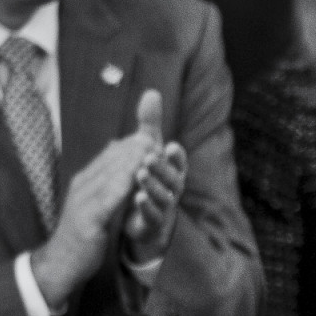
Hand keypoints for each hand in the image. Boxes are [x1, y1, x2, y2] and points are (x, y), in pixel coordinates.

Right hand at [31, 131, 155, 307]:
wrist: (62, 263)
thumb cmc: (82, 232)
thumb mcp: (93, 201)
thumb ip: (104, 177)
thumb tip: (114, 147)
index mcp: (84, 181)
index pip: (108, 156)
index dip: (130, 145)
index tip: (150, 134)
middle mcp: (81, 187)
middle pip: (109, 162)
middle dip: (133, 149)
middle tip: (154, 137)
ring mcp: (82, 203)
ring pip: (109, 177)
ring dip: (130, 164)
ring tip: (149, 152)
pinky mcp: (87, 220)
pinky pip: (106, 200)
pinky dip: (122, 188)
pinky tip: (137, 181)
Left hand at [123, 90, 185, 262]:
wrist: (146, 219)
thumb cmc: (152, 179)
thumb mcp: (150, 150)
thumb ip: (151, 124)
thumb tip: (152, 91)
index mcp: (173, 170)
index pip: (178, 161)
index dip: (176, 155)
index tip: (170, 145)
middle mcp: (173, 188)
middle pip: (173, 178)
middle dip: (162, 167)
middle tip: (149, 158)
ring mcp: (165, 206)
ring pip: (164, 196)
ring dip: (153, 185)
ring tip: (140, 175)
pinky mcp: (154, 223)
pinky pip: (153, 215)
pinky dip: (147, 207)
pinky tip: (136, 198)